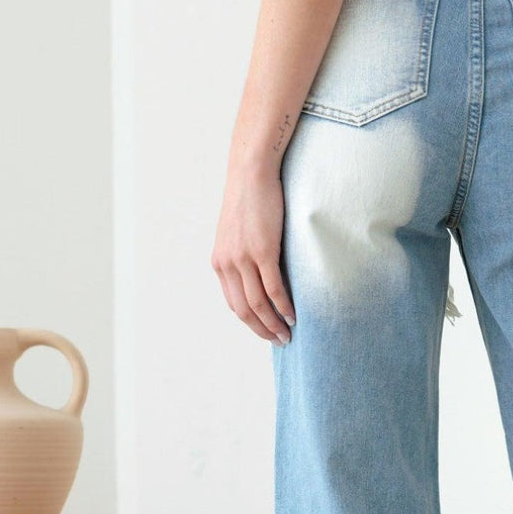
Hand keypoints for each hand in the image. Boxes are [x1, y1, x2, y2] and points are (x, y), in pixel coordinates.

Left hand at [211, 165, 295, 344]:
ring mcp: (243, 258)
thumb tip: (260, 271)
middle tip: (279, 341)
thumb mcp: (239, 232)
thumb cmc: (250, 198)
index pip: (234, 302)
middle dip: (262, 329)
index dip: (251, 322)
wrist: (251, 172)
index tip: (266, 331)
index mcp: (220, 262)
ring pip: (258, 303)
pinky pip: (273, 287)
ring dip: (273, 323)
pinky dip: (283, 306)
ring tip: (288, 334)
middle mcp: (227, 263)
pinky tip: (292, 315)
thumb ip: (244, 255)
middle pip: (243, 309)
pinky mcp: (262, 250)